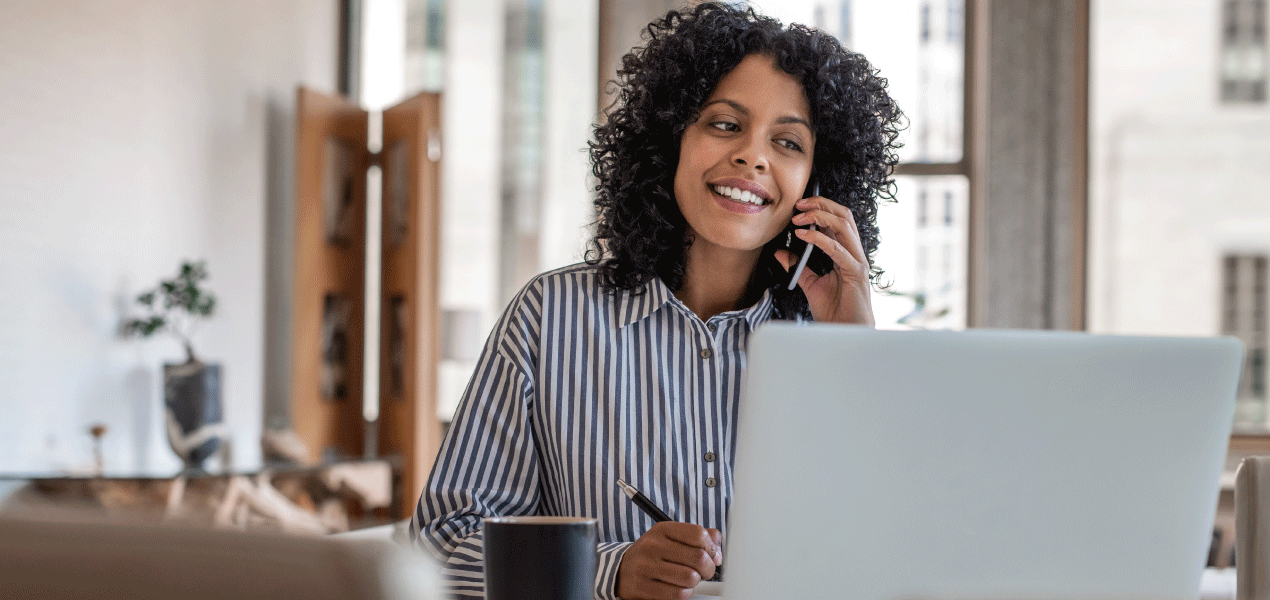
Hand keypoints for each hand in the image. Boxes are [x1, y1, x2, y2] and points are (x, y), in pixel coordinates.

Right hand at [616, 521, 721, 599]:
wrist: (622, 571)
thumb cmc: (653, 554)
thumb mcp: (671, 538)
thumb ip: (697, 538)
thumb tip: (717, 551)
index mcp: (662, 529)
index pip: (698, 534)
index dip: (711, 548)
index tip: (711, 556)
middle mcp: (652, 545)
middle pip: (698, 557)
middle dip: (708, 568)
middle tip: (705, 572)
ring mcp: (645, 566)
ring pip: (690, 578)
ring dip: (695, 582)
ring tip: (688, 579)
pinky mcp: (642, 587)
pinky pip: (678, 594)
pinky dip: (685, 593)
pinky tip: (679, 588)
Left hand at [774, 196, 875, 324]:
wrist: (846, 333)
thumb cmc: (835, 312)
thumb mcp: (811, 285)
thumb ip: (798, 267)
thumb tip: (780, 252)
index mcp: (847, 253)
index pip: (838, 221)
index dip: (820, 208)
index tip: (797, 207)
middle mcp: (855, 253)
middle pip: (844, 216)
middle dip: (821, 204)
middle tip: (798, 204)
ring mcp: (858, 261)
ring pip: (843, 225)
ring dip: (819, 216)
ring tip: (798, 217)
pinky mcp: (856, 272)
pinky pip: (837, 249)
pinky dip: (819, 239)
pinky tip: (802, 236)